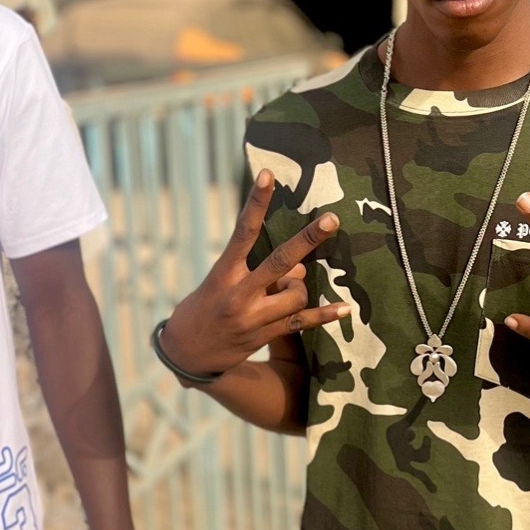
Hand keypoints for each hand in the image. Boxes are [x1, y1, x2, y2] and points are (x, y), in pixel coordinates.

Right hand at [160, 170, 349, 377]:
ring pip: (295, 295)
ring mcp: (252, 318)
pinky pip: (300, 324)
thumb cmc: (204, 307)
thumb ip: (258, 271)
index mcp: (223, 273)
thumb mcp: (220, 282)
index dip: (256, 202)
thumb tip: (300, 269)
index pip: (243, 232)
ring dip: (299, 288)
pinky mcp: (262, 336)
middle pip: (280, 262)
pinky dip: (324, 316)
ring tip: (286, 291)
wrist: (185, 353)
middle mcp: (238, 294)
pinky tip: (344, 309)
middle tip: (331, 219)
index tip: (268, 176)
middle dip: (307, 240)